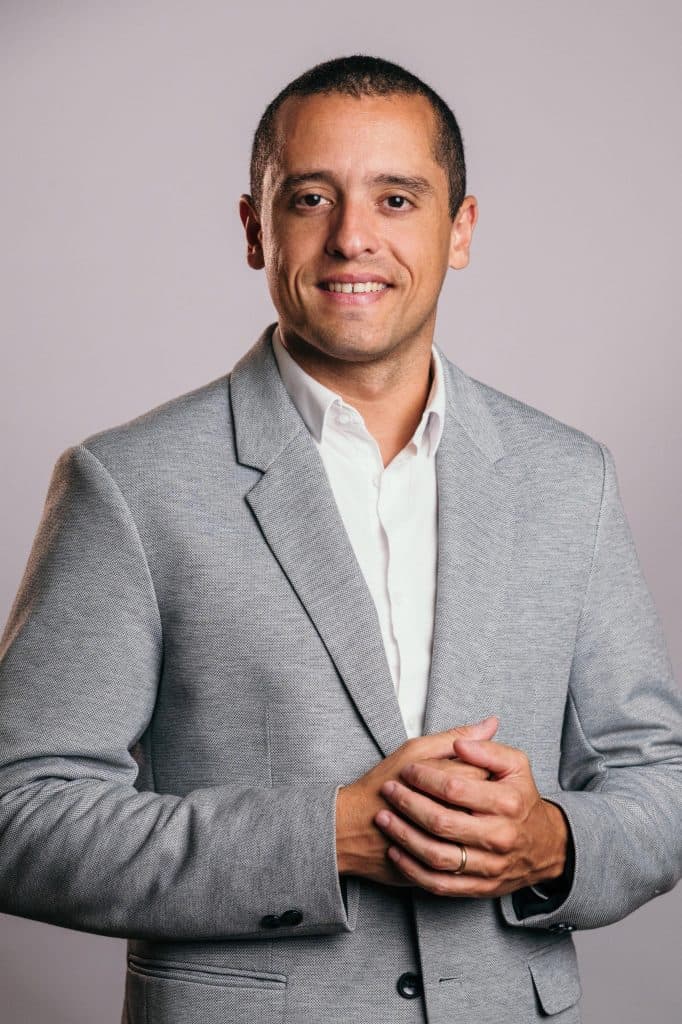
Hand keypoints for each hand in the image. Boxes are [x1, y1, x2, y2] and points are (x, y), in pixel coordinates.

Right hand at [335, 717, 497, 886]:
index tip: (459, 769)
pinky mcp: (444, 867)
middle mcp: (458, 814)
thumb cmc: (381, 784)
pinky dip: (457, 845)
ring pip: (478, 831)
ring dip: (467, 821)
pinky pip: (465, 859)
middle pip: (486, 803)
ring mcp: (452, 844)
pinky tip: (444, 835)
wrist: (352, 828)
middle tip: (453, 793)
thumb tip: (491, 723)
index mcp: (452, 781)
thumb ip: (456, 737)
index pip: (486, 772)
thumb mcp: (415, 750)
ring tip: (447, 812)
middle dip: (475, 798)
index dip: (477, 768)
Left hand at [374, 730, 568, 896]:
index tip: (408, 770)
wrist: (545, 847)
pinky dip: (413, 869)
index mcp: (507, 802)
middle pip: (442, 822)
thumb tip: (460, 743)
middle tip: (389, 790)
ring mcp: (489, 866)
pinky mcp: (480, 887)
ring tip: (384, 818)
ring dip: (404, 837)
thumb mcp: (516, 765)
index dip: (425, 777)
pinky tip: (396, 852)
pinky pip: (440, 883)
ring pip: (437, 856)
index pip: (455, 789)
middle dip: (408, 804)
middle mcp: (499, 836)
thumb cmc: (522, 800)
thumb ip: (487, 749)